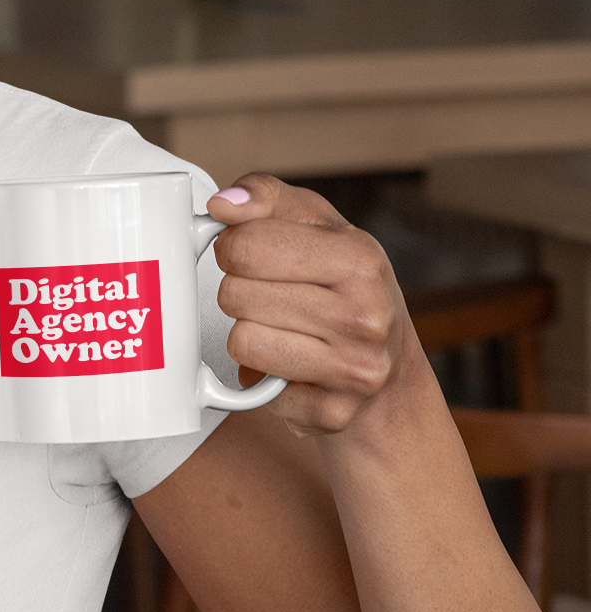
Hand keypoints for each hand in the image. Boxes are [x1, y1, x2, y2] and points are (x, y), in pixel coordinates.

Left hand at [208, 173, 408, 436]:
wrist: (388, 368)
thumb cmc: (343, 287)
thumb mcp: (316, 225)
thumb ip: (266, 198)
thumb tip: (223, 205)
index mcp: (359, 258)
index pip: (246, 245)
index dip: (233, 248)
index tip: (249, 255)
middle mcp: (365, 315)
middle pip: (235, 294)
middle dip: (240, 293)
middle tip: (272, 298)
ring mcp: (354, 369)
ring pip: (241, 341)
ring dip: (248, 335)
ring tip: (283, 330)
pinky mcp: (332, 414)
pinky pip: (255, 390)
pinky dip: (263, 378)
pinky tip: (293, 367)